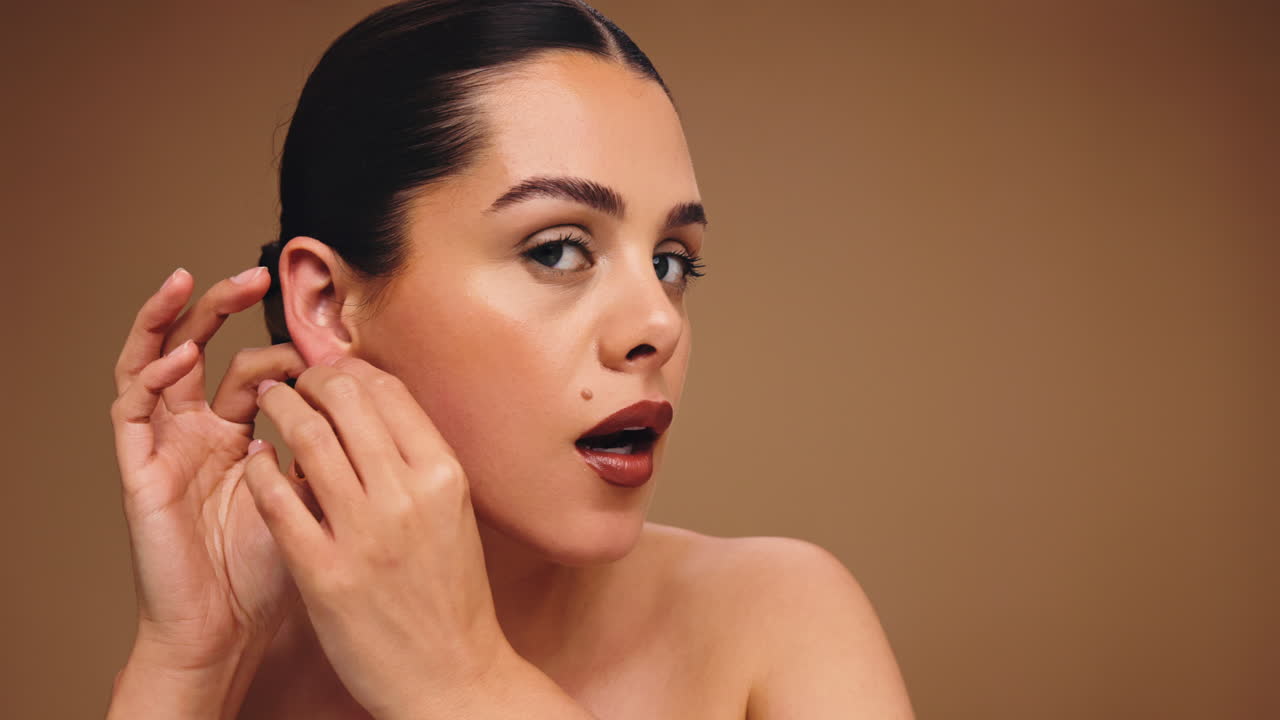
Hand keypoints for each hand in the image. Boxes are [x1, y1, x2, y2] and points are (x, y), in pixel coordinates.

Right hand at [110, 266, 308, 672]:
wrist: (226, 629)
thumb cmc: (270, 569)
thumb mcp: (309, 496)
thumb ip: (320, 450)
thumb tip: (359, 400)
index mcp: (236, 435)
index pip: (254, 371)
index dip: (280, 345)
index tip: (321, 330)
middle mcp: (196, 432)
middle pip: (201, 350)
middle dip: (222, 307)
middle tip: (257, 276)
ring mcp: (163, 447)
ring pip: (153, 363)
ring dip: (170, 321)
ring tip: (189, 281)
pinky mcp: (137, 469)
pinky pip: (132, 410)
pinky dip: (151, 376)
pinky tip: (181, 357)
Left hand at [242, 357, 511, 719]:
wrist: (452, 675)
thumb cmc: (451, 595)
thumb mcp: (453, 513)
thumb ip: (418, 461)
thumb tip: (376, 406)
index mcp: (444, 475)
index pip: (389, 390)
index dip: (350, 368)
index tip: (330, 370)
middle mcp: (408, 494)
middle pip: (346, 400)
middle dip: (310, 379)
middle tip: (293, 381)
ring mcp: (365, 533)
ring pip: (307, 437)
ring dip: (280, 409)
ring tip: (266, 403)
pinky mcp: (325, 573)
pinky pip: (278, 498)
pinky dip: (261, 469)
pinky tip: (256, 461)